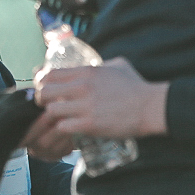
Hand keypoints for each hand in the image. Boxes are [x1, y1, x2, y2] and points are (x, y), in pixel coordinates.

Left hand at [23, 57, 167, 159]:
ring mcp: (85, 106)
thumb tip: (93, 66)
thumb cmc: (137, 86)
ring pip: (51, 111)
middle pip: (45, 92)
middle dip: (43, 101)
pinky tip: (70, 129)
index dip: (43, 84)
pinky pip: (64, 127)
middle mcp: (82, 87)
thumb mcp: (117, 65)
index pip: (50, 74)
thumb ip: (100, 65)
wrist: (151, 107)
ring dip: (52, 117)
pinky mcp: (90, 124)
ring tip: (59, 120)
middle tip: (48, 107)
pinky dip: (63, 129)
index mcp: (87, 71)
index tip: (46, 91)